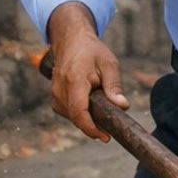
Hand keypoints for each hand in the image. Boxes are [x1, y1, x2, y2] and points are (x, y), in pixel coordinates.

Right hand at [46, 2, 128, 140]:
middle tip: (110, 130)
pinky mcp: (55, 97)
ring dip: (86, 120)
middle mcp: (61, 88)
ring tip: (101, 113)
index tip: (104, 137)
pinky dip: (79, 114)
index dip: (91, 128)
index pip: (79, 111)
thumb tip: (122, 106)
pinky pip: (67, 112)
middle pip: (75, 117)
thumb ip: (114, 86)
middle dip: (92, 127)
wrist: (71, 41)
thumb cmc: (92, 52)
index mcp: (74, 79)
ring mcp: (55, 93)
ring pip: (71, 117)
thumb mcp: (109, 64)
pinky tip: (90, 108)